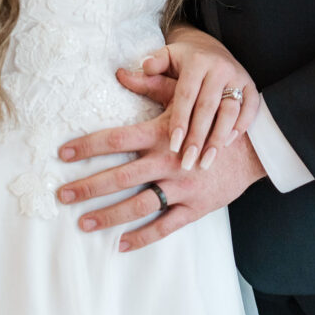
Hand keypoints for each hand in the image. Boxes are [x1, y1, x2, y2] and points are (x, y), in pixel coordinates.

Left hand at [56, 72, 265, 250]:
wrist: (253, 144)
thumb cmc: (212, 116)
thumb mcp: (184, 96)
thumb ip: (151, 86)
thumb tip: (121, 71)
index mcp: (162, 132)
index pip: (116, 139)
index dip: (88, 146)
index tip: (63, 153)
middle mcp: (168, 160)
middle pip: (120, 177)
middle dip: (87, 187)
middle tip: (61, 195)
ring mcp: (182, 186)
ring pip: (138, 205)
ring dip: (108, 216)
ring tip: (82, 223)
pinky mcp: (195, 206)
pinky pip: (165, 225)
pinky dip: (143, 237)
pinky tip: (120, 244)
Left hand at [129, 24, 258, 170]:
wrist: (213, 48)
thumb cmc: (184, 60)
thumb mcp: (167, 58)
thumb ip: (150, 70)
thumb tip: (124, 74)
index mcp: (197, 61)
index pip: (186, 94)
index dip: (180, 120)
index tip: (173, 145)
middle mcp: (219, 68)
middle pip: (208, 107)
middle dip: (198, 137)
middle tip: (188, 163)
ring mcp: (238, 77)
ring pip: (231, 111)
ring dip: (219, 138)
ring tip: (206, 162)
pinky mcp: (251, 87)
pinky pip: (249, 109)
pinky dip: (240, 128)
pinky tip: (227, 145)